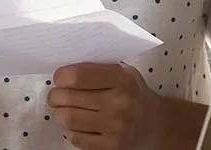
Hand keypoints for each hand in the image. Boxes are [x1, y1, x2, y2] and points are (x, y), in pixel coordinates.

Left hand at [49, 63, 166, 149]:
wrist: (156, 124)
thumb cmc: (133, 94)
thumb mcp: (123, 73)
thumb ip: (97, 68)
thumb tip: (63, 70)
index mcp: (123, 80)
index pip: (77, 76)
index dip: (61, 77)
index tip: (59, 78)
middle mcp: (120, 104)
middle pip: (68, 98)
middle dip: (55, 96)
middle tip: (55, 95)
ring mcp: (116, 128)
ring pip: (68, 118)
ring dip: (59, 113)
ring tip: (64, 109)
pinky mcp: (111, 147)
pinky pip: (75, 138)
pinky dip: (70, 130)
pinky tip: (77, 124)